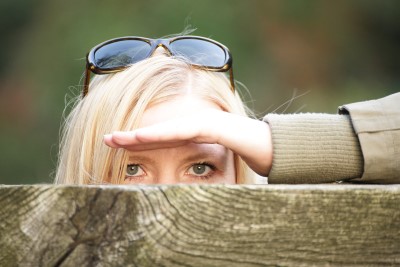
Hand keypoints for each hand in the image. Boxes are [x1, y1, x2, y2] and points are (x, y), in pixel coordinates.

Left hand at [104, 109, 272, 175]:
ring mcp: (203, 122)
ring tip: (114, 138)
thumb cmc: (247, 155)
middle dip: (130, 137)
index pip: (160, 140)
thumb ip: (201, 169)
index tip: (116, 149)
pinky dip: (162, 133)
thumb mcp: (218, 166)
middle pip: (157, 132)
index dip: (138, 144)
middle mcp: (194, 125)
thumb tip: (187, 186)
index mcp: (193, 135)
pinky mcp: (213, 125)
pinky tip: (142, 136)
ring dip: (138, 134)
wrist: (274, 146)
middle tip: (104, 139)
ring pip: (165, 129)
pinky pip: (183, 130)